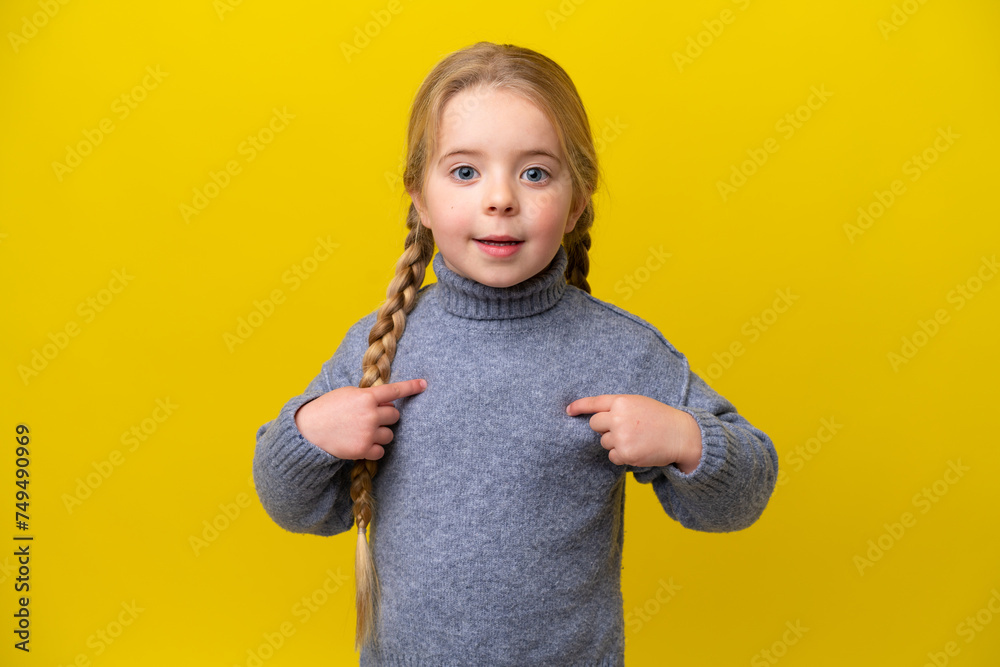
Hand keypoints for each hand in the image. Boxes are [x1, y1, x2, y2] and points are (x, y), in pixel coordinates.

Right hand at [294, 378, 426, 460]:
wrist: (308, 431)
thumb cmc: (327, 409)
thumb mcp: (347, 394)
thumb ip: (368, 396)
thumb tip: (386, 401)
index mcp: (366, 396)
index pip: (395, 390)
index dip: (412, 387)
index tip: (424, 385)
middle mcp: (371, 414)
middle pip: (394, 415)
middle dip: (386, 416)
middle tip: (370, 417)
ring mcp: (368, 432)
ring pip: (390, 434)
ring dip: (380, 433)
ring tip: (362, 431)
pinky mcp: (364, 449)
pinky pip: (381, 450)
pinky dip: (374, 449)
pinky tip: (361, 443)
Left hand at [566, 394, 702, 472]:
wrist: (680, 435)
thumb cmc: (659, 418)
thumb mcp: (639, 404)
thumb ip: (618, 407)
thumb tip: (597, 418)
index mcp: (622, 401)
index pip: (595, 403)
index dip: (579, 406)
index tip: (568, 410)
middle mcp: (618, 418)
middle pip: (594, 424)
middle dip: (603, 428)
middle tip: (622, 429)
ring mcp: (621, 436)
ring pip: (603, 442)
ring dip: (615, 443)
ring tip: (636, 439)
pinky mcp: (625, 453)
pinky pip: (612, 456)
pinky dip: (621, 456)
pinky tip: (637, 449)